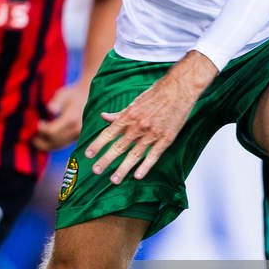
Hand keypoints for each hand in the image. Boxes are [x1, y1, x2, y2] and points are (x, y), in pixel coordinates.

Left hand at [32, 82, 89, 152]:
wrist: (87, 99)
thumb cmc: (72, 95)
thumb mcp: (64, 94)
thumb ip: (56, 101)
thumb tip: (50, 109)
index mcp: (71, 118)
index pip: (52, 131)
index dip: (41, 129)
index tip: (35, 123)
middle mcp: (76, 129)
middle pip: (53, 140)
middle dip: (40, 138)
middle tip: (30, 133)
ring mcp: (77, 136)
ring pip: (57, 146)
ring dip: (44, 144)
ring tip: (33, 139)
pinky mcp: (76, 139)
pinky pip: (61, 145)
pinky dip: (50, 146)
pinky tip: (41, 142)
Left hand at [84, 54, 214, 183]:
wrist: (180, 88)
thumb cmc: (157, 93)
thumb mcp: (135, 101)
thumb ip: (120, 113)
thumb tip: (103, 117)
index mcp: (129, 115)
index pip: (109, 133)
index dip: (97, 145)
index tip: (88, 155)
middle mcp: (138, 126)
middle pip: (119, 147)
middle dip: (106, 160)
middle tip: (95, 171)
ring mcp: (153, 133)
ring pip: (134, 155)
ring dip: (123, 169)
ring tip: (113, 180)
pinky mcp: (166, 138)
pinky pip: (154, 156)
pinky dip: (145, 167)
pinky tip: (137, 176)